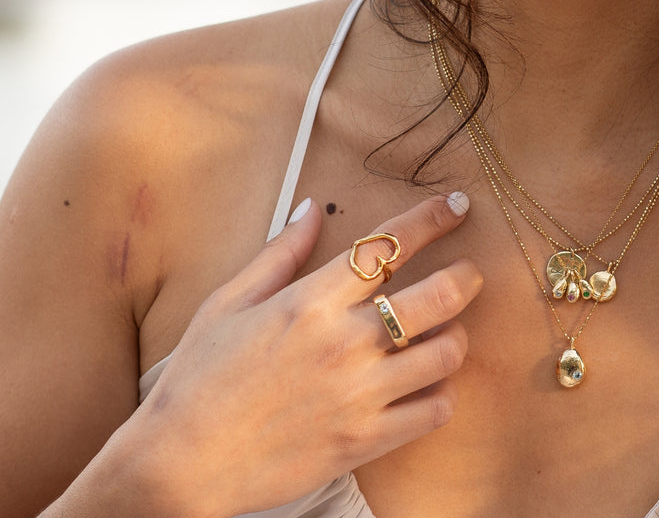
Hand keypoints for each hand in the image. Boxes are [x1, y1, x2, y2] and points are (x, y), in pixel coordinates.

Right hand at [126, 193, 481, 517]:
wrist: (177, 466)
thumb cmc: (198, 380)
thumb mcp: (228, 303)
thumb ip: (280, 252)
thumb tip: (311, 207)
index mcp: (310, 302)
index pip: (388, 245)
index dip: (431, 219)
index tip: (455, 205)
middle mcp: (343, 344)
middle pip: (438, 296)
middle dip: (466, 276)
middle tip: (469, 273)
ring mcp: (358, 396)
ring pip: (445, 354)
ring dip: (455, 336)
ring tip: (444, 331)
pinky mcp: (363, 442)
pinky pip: (433, 412)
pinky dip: (441, 392)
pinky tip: (427, 381)